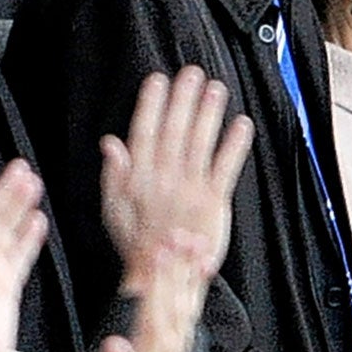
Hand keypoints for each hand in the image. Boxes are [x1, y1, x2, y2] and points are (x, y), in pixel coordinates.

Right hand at [96, 235, 213, 351]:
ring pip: (187, 294)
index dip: (157, 278)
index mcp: (152, 345)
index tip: (159, 251)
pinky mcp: (181, 333)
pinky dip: (199, 280)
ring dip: (190, 267)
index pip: (155, 304)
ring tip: (195, 240)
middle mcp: (171, 336)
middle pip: (174, 293)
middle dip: (176, 264)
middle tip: (178, 234)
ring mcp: (179, 334)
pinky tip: (204, 261)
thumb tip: (114, 348)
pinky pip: (193, 301)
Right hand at [100, 67, 253, 292]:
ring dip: (209, 114)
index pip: (144, 132)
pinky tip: (240, 125)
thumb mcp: (112, 209)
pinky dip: (234, 145)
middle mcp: (164, 177)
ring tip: (216, 89)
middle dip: (184, 99)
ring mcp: (189, 188)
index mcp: (139, 177)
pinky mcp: (213, 202)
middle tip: (192, 74)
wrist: (162, 276)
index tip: (158, 81)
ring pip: (199, 143)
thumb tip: (110, 143)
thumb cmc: (137, 245)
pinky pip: (225, 168)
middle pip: (174, 130)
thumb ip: (113, 174)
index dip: (152, 105)